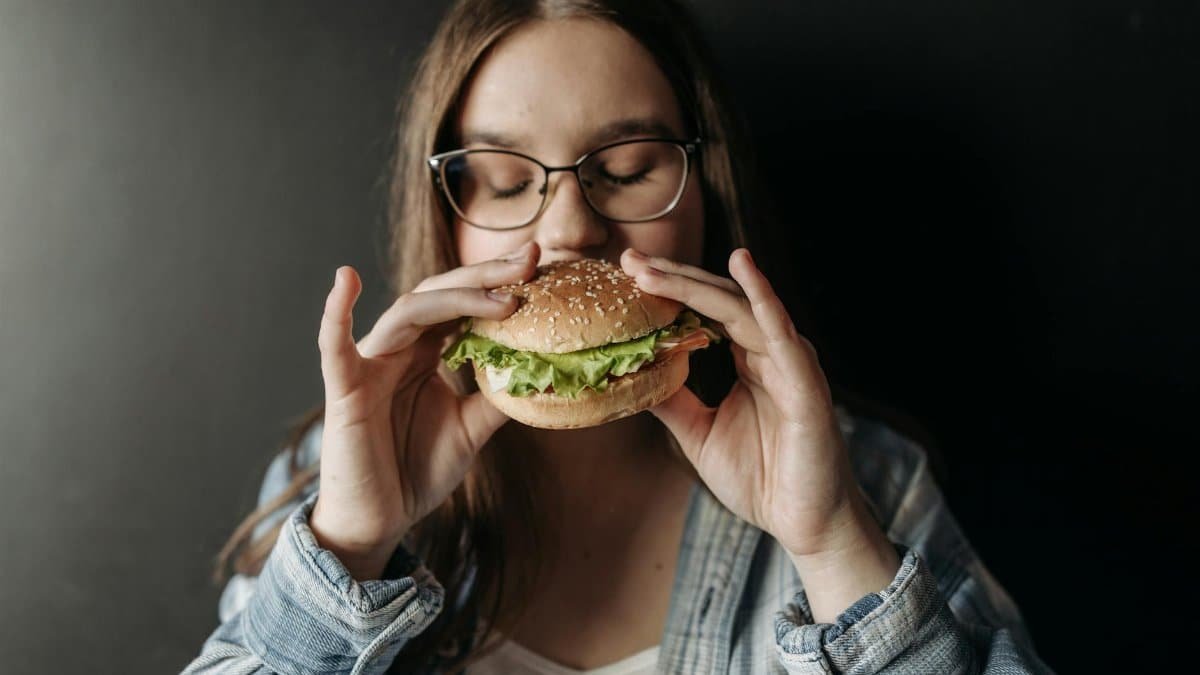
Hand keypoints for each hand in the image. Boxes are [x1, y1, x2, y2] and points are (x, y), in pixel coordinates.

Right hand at [310, 241, 537, 579]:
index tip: (541, 266)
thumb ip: (499, 397)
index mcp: (426, 352)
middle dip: (486, 275)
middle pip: (441, 294)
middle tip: (530, 258)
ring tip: (502, 294)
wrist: (379, 519)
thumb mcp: (471, 429)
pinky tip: (347, 279)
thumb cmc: (416, 470)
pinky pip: (334, 346)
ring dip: (456, 297)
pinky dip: (336, 312)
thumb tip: (544, 372)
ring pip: (409, 311)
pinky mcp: (345, 389)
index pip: (463, 303)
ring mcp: (370, 364)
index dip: (499, 283)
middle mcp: (398, 348)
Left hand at [620, 247, 897, 607]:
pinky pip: (781, 331)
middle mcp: (771, 351)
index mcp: (749, 358)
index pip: (705, 311)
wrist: (804, 523)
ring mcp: (790, 361)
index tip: (627, 272)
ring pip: (740, 307)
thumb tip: (632, 373)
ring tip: (655, 269)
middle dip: (672, 278)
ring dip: (696, 285)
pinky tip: (742, 267)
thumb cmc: (761, 478)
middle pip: (718, 299)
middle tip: (629, 259)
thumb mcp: (699, 433)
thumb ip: (672, 400)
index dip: (668, 290)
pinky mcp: (805, 380)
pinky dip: (762, 297)